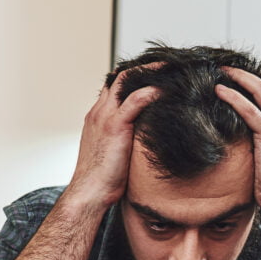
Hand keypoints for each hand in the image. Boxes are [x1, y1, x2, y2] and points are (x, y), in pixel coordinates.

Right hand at [67, 65, 161, 207]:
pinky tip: (166, 90)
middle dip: (144, 68)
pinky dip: (151, 92)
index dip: (136, 77)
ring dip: (149, 72)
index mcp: (97, 117)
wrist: (89, 193)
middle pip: (120, 76)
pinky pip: (134, 100)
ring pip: (126, 81)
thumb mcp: (114, 152)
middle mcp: (99, 111)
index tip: (156, 75)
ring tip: (171, 69)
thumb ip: (126, 139)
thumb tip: (147, 137)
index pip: (115, 86)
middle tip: (168, 65)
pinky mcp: (114, 126)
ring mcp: (105, 116)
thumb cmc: (103, 179)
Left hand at [215, 68, 260, 220]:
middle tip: (225, 69)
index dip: (252, 86)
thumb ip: (259, 146)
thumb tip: (237, 142)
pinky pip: (251, 111)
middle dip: (245, 75)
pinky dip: (235, 98)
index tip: (234, 80)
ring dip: (240, 78)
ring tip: (221, 72)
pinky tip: (220, 92)